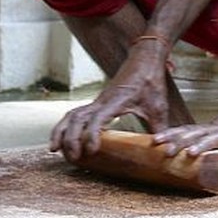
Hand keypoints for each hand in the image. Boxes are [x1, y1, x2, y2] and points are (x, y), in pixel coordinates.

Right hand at [50, 45, 171, 162]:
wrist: (145, 59)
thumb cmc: (151, 81)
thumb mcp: (159, 106)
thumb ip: (160, 129)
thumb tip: (164, 150)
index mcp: (115, 102)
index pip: (97, 119)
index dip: (91, 135)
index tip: (91, 152)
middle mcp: (101, 101)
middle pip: (76, 118)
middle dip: (70, 138)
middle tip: (72, 158)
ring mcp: (97, 101)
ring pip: (71, 115)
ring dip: (61, 131)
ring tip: (54, 150)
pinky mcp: (98, 102)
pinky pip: (75, 113)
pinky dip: (66, 125)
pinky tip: (63, 138)